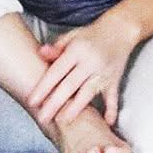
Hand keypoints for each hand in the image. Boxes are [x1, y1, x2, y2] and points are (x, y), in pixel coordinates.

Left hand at [27, 11, 138, 127]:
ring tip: (63, 121)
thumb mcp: (72, 36)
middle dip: (55, 103)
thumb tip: (40, 53)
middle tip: (43, 117)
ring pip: (88, 93)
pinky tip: (108, 122)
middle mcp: (90, 62)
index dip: (44, 87)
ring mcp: (103, 72)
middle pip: (70, 85)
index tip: (33, 100)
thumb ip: (56, 47)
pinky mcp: (115, 79)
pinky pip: (113, 96)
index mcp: (76, 51)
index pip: (57, 71)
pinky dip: (112, 109)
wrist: (120, 29)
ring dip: (76, 108)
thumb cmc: (91, 35)